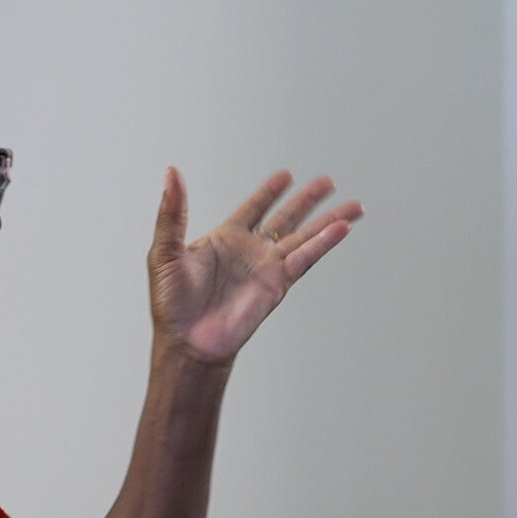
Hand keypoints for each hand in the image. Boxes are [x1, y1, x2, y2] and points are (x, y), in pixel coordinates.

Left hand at [147, 168, 360, 366]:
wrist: (189, 343)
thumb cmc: (171, 305)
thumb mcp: (164, 251)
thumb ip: (172, 213)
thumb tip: (171, 174)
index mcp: (225, 239)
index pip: (253, 208)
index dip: (269, 192)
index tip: (285, 176)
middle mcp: (251, 251)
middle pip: (287, 218)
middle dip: (307, 200)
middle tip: (327, 182)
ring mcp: (267, 267)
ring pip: (305, 237)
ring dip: (328, 221)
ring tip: (352, 206)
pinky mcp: (278, 283)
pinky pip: (305, 258)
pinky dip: (324, 243)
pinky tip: (342, 228)